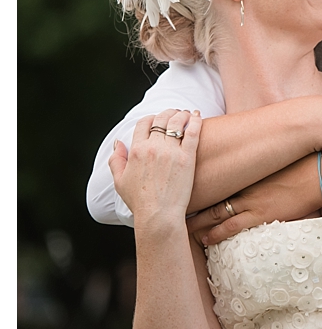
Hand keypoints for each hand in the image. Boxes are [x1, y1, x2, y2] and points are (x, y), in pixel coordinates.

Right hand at [109, 112, 201, 234]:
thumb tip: (118, 142)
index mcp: (136, 149)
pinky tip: (197, 116)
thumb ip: (116, 159)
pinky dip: (195, 122)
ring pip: (176, 123)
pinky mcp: (187, 159)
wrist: (158, 215)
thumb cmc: (140, 202)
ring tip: (187, 113)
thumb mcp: (119, 180)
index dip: (151, 118)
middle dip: (168, 112)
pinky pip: (192, 133)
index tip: (158, 119)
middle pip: (161, 119)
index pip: (143, 123)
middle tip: (176, 112)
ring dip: (181, 114)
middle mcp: (152, 147)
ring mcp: (171, 152)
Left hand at [190, 161, 321, 246]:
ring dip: (196, 222)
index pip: (211, 179)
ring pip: (213, 212)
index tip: (178, 190)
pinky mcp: (260, 214)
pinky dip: (215, 233)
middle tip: (169, 210)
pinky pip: (232, 226)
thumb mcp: (275, 166)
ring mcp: (249, 201)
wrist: (318, 175)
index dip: (194, 186)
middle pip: (206, 196)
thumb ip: (258, 172)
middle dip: (188, 205)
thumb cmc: (301, 169)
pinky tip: (204, 239)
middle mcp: (240, 186)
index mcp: (243, 173)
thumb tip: (251, 174)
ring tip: (180, 229)